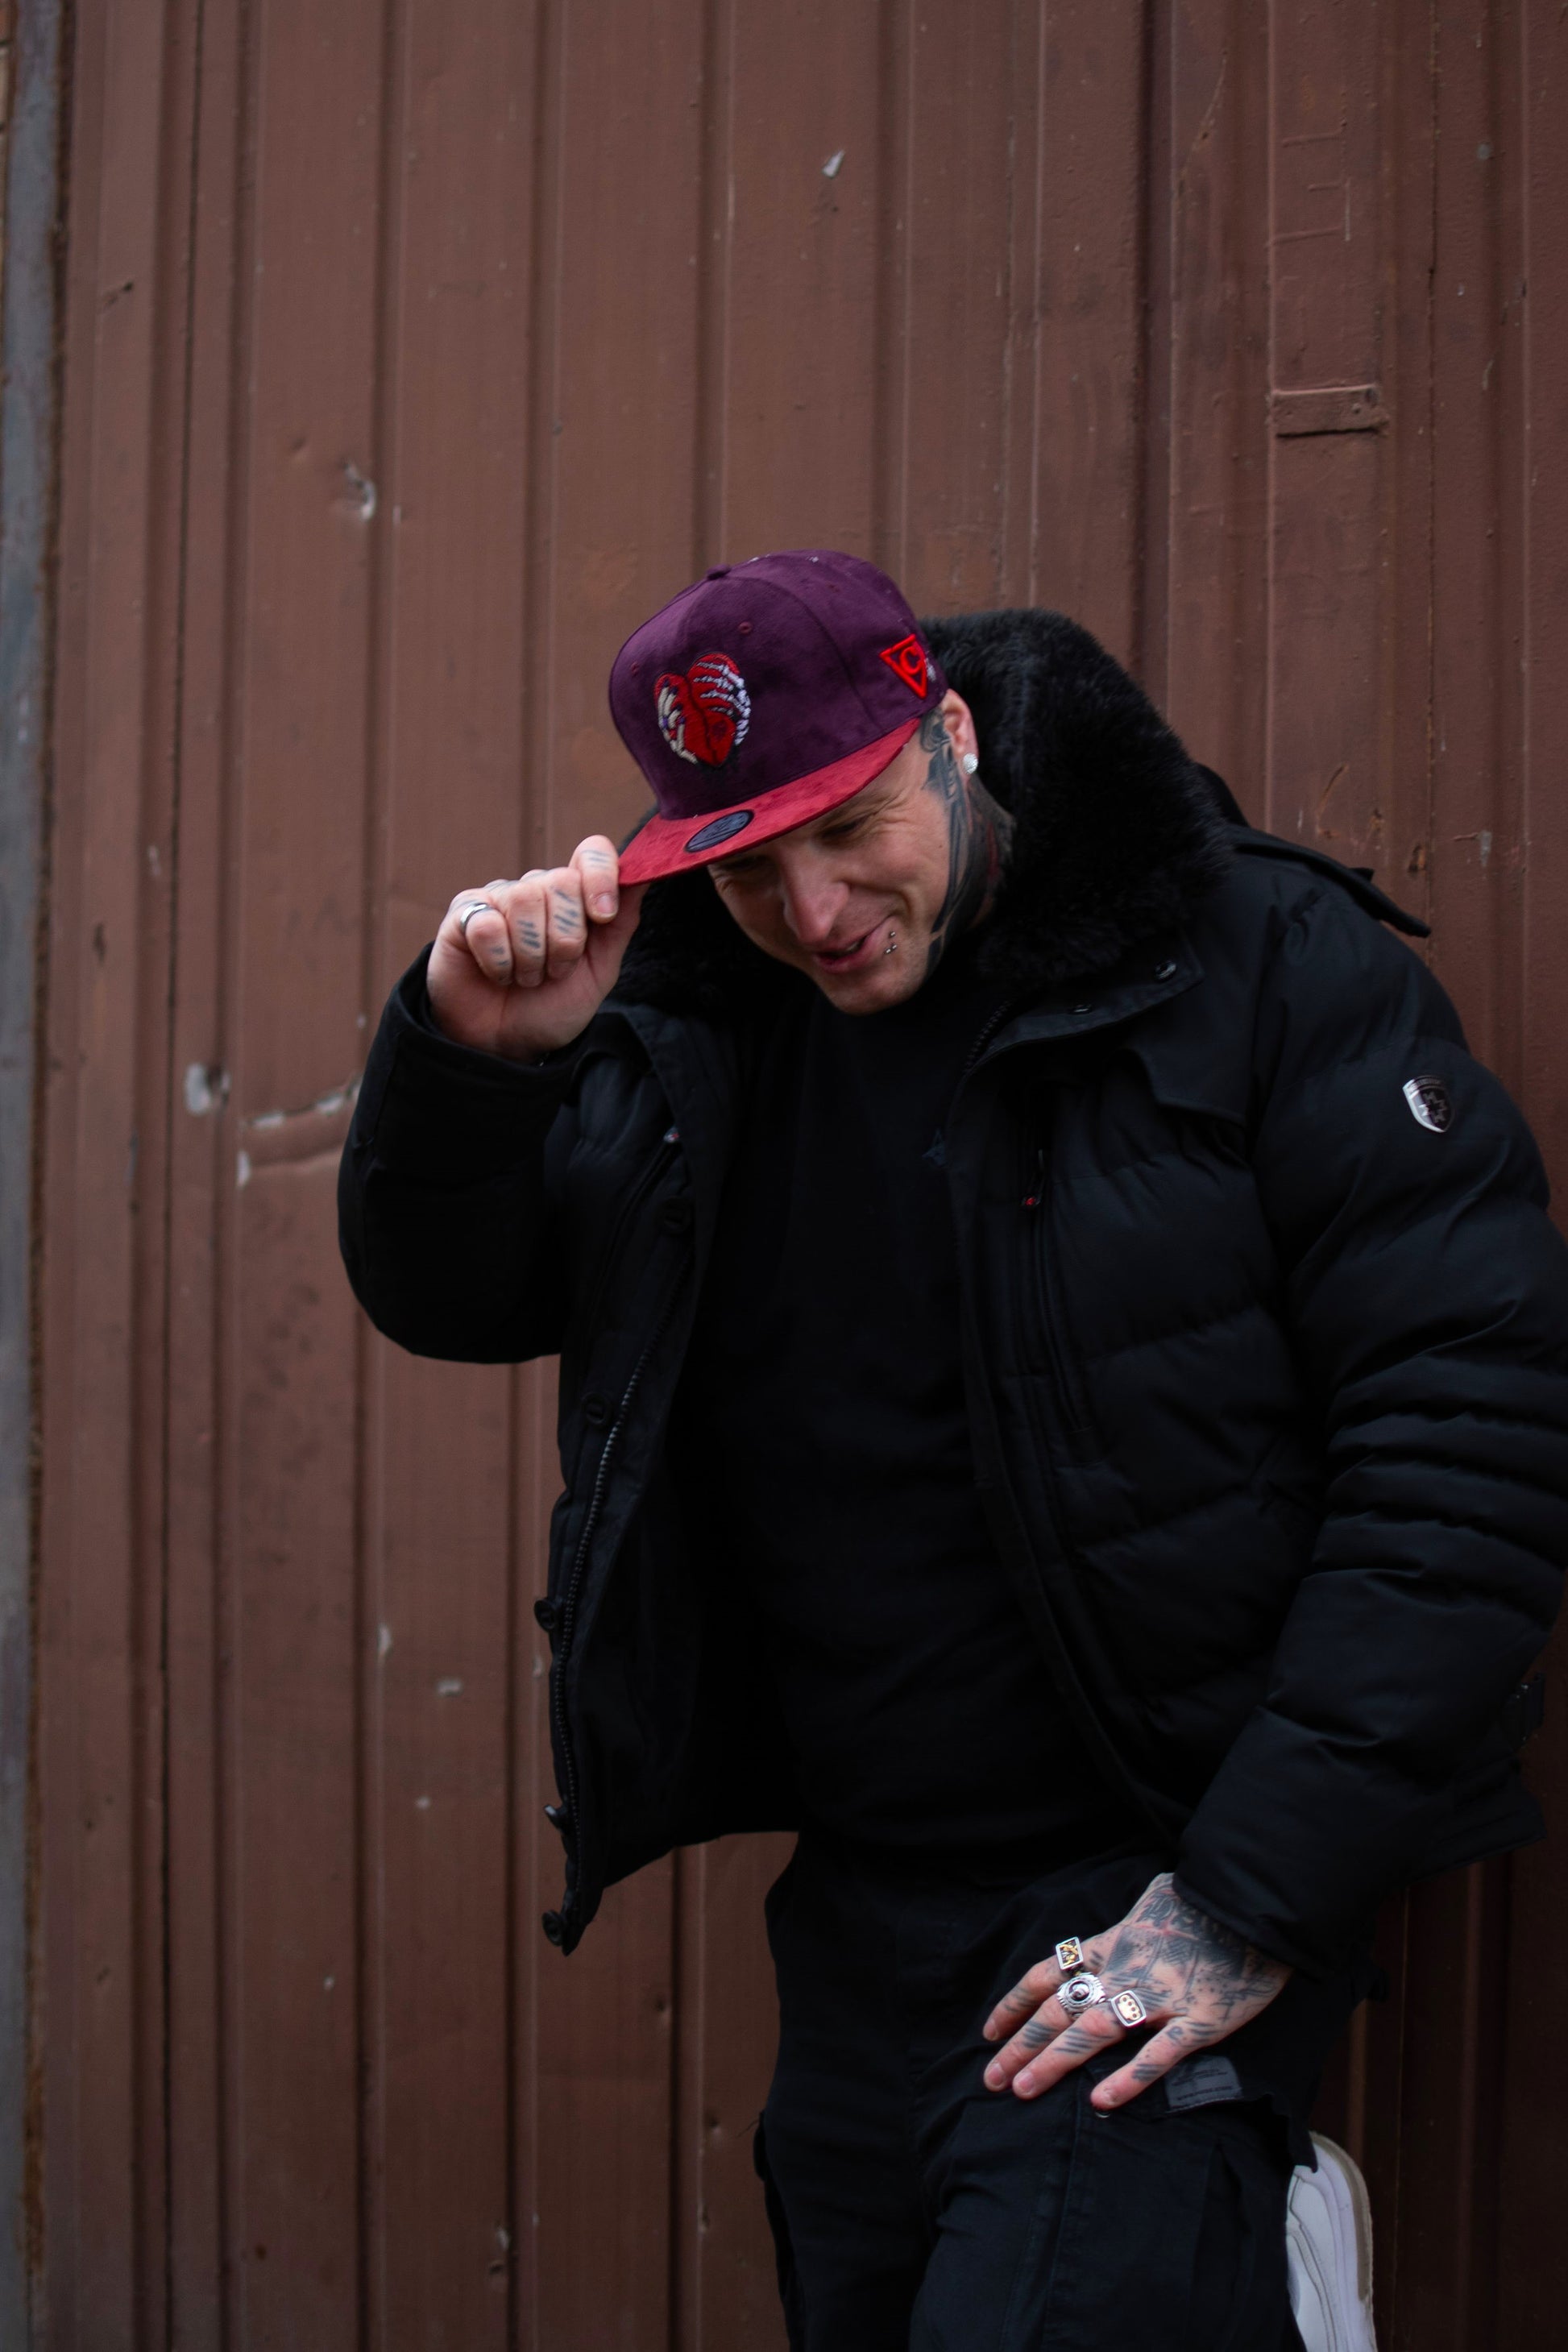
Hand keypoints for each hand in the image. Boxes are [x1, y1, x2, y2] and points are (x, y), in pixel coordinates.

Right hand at [427, 836, 644, 1060]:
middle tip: (555, 972)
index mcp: (574, 898)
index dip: (600, 876)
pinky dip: (498, 961)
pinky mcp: (464, 914)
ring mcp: (499, 898)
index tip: (602, 916)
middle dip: (565, 940)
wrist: (506, 1045)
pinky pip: (487, 924)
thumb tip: (648, 871)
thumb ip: (621, 923)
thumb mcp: (599, 972)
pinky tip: (497, 974)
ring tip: (525, 977)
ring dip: (531, 955)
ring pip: (524, 900)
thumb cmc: (552, 1007)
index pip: (591, 853)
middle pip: (562, 881)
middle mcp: (537, 889)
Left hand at [980, 1872, 1289, 2112]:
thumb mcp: (1151, 1900)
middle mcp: (1125, 1970)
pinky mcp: (1198, 2021)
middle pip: (1059, 2009)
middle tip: (989, 2079)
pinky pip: (1157, 2055)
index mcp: (1112, 1944)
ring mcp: (1159, 1997)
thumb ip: (1126, 1924)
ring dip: (1053, 2062)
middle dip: (1020, 2045)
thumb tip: (1113, 1934)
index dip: (1015, 2004)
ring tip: (1021, 2092)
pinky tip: (1099, 2104)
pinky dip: (1127, 2080)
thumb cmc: (1202, 1901)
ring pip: (1093, 2032)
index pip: (1048, 1973)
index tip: (989, 2032)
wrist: (1254, 1905)